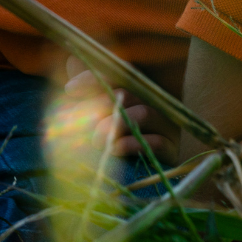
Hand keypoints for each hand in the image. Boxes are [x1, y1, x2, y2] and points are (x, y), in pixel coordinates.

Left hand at [62, 59, 180, 164]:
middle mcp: (150, 103)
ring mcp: (163, 125)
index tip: (69, 89)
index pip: (116, 73)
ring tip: (96, 140)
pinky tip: (115, 149)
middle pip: (130, 92)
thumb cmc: (104, 145)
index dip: (93, 78)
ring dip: (118, 123)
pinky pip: (157, 141)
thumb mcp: (86, 118)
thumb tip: (72, 59)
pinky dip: (134, 143)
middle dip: (103, 104)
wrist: (125, 183)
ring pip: (145, 112)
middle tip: (81, 120)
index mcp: (131, 91)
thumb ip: (82, 91)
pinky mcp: (171, 150)